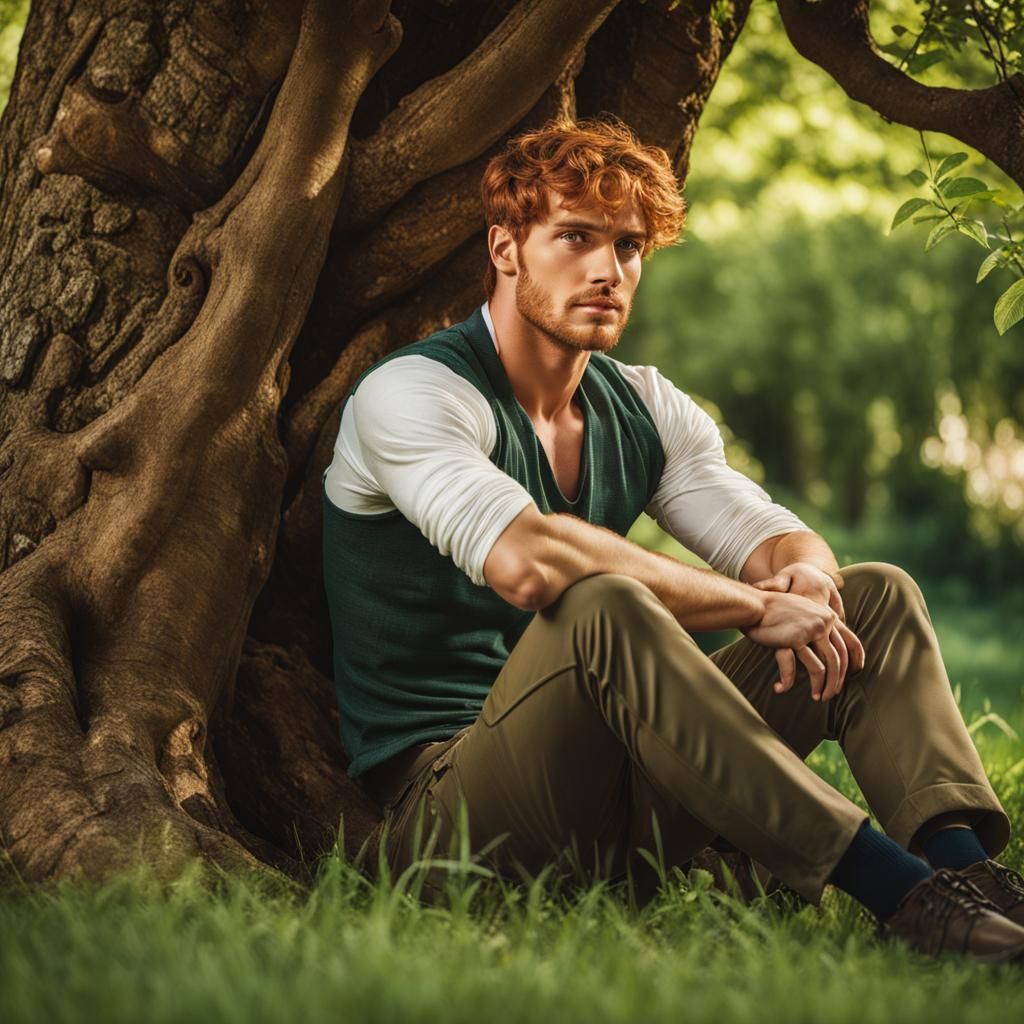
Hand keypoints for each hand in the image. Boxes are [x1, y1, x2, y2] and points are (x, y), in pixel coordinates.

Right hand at [749, 563, 864, 701]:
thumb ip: (813, 624)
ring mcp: (811, 630)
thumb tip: (818, 643)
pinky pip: (801, 668)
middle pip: (837, 659)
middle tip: (830, 694)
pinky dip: (790, 681)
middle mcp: (823, 622)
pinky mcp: (795, 639)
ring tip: (816, 697)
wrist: (754, 603)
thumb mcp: (800, 612)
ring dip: (822, 686)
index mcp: (826, 615)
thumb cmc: (771, 609)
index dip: (849, 665)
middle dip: (836, 681)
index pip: (848, 644)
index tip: (846, 678)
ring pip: (824, 667)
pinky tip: (782, 688)